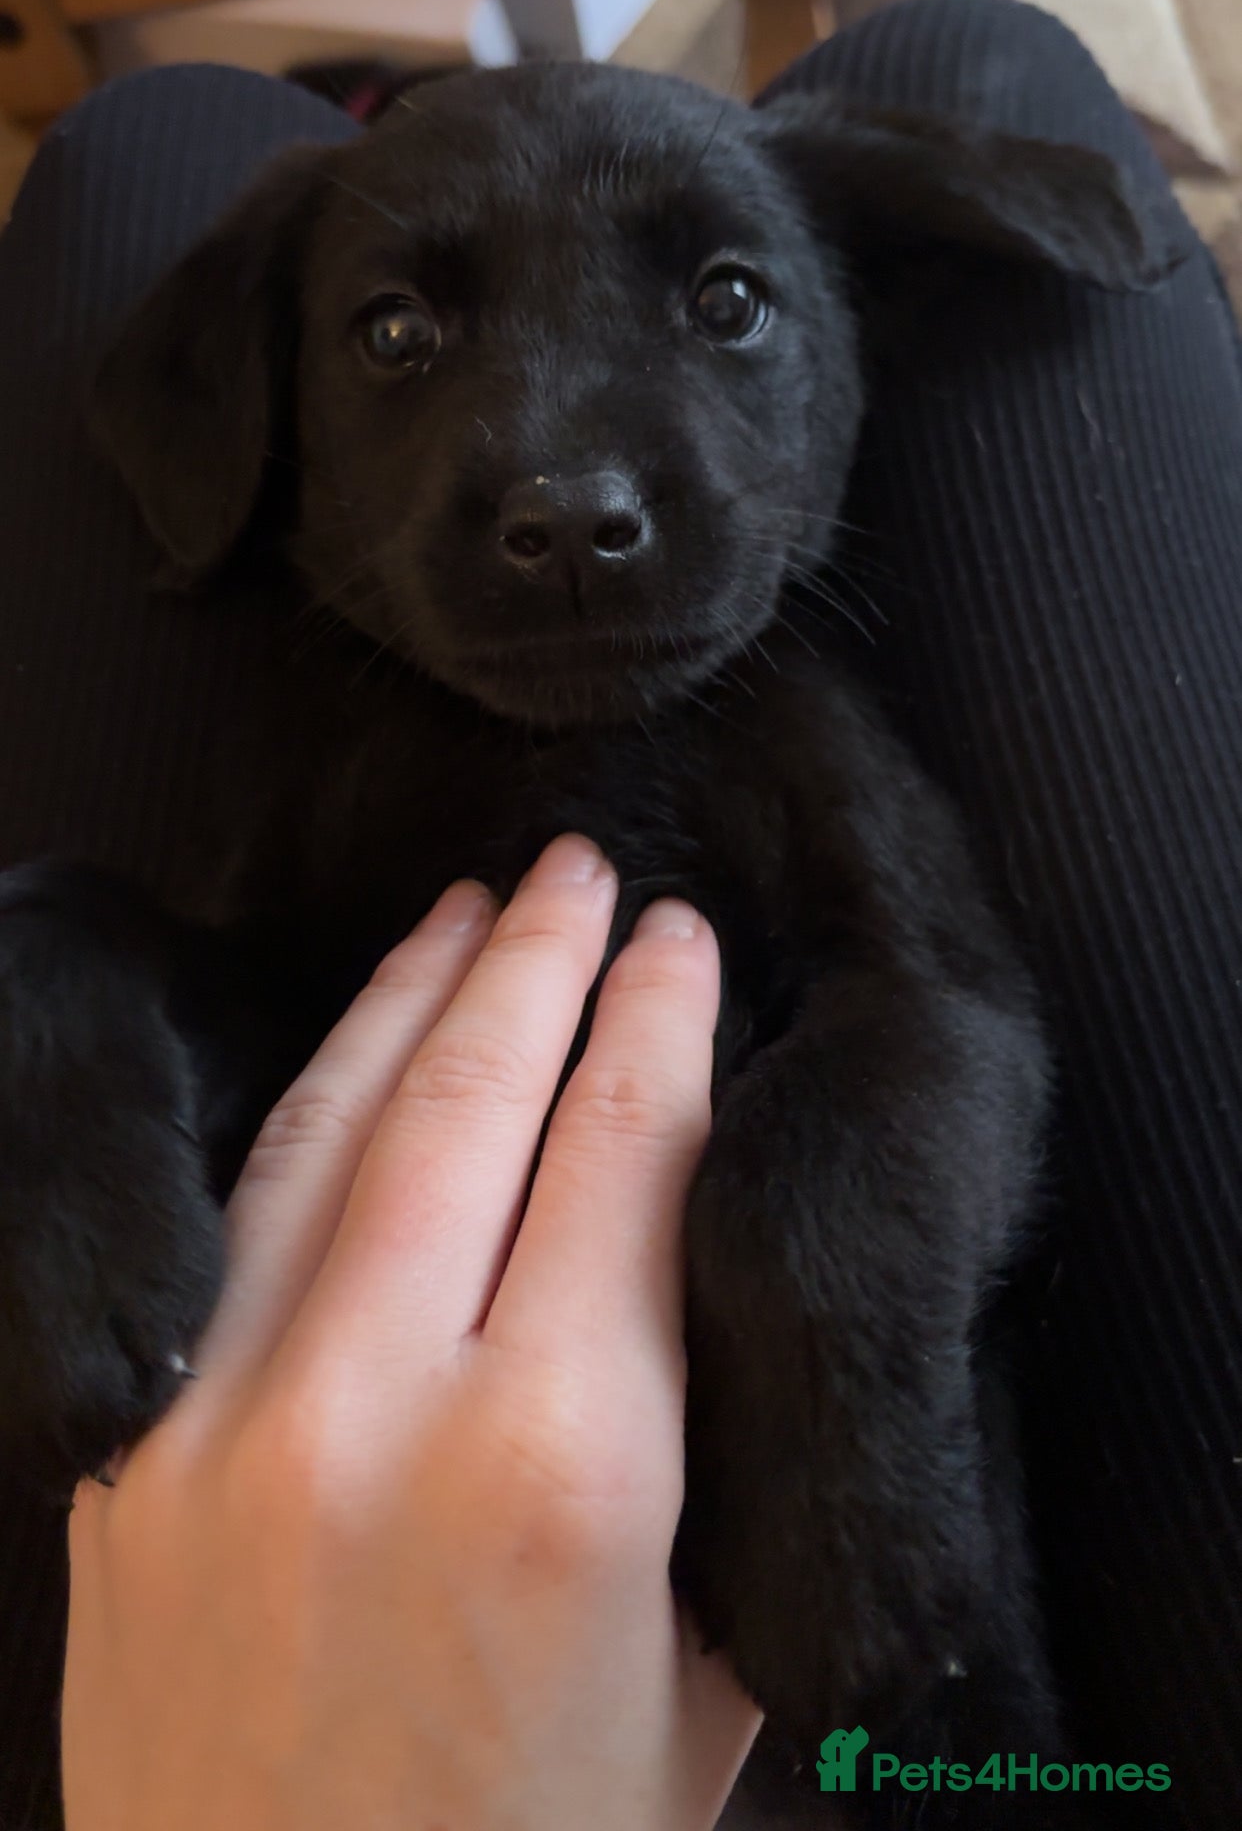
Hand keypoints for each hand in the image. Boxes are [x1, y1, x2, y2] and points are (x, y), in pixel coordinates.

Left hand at [62, 835, 759, 1830]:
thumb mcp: (702, 1678)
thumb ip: (708, 1456)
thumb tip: (684, 1263)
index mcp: (564, 1468)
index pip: (623, 1155)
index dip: (658, 1021)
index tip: (677, 944)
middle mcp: (384, 1416)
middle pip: (476, 1102)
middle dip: (541, 960)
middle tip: (581, 869)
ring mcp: (228, 1430)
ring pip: (331, 1132)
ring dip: (409, 999)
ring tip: (465, 914)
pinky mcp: (131, 1463)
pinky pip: (226, 1233)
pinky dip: (297, 1115)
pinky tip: (341, 1061)